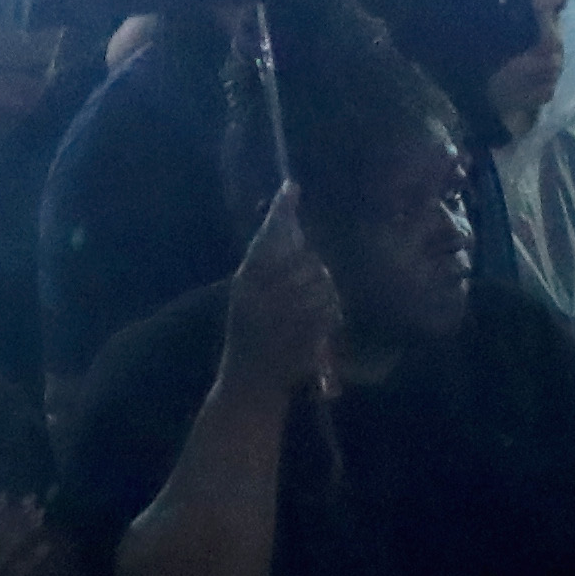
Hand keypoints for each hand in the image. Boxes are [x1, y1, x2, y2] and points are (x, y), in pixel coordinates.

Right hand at [215, 182, 339, 399]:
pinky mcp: (299, 338)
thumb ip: (264, 273)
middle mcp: (258, 298)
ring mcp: (279, 320)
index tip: (293, 187)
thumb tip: (291, 236)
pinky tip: (323, 325)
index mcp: (244, 285)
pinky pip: (328, 314)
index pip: (265, 240)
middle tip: (314, 280)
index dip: (281, 214)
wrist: (248, 388)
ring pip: (321, 287)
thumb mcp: (248, 302)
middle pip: (303, 262)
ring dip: (326, 294)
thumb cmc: (249, 341)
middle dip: (314, 268)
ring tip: (317, 306)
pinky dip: (330, 316)